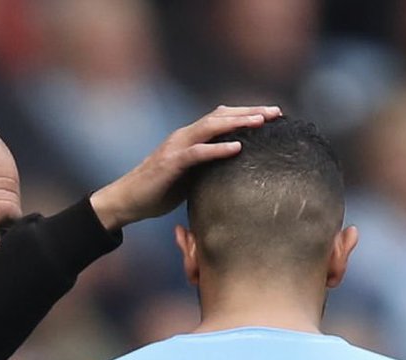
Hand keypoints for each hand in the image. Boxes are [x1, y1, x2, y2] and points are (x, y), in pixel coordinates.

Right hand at [90, 105, 281, 229]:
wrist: (128, 201)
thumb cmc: (157, 192)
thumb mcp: (188, 178)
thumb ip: (206, 169)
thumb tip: (230, 174)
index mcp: (190, 138)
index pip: (222, 118)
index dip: (247, 114)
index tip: (272, 116)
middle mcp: (184, 136)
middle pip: (221, 116)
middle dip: (250, 112)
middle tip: (277, 113)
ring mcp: (177, 147)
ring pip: (211, 127)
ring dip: (238, 123)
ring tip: (261, 123)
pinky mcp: (171, 163)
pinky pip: (198, 152)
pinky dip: (218, 148)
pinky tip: (237, 147)